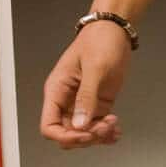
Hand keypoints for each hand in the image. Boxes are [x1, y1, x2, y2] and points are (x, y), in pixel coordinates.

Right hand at [40, 20, 128, 148]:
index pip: (49, 126)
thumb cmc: (99, 40)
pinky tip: (115, 129)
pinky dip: (106, 133)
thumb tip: (80, 124)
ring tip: (113, 125)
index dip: (65, 136)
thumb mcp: (94, 68)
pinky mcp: (96, 103)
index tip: (85, 133)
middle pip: (67, 134)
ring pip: (83, 133)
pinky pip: (96, 126)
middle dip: (86, 136)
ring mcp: (81, 103)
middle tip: (104, 126)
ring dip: (98, 136)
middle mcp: (66, 99)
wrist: (114, 30)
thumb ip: (87, 97)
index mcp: (57, 89)